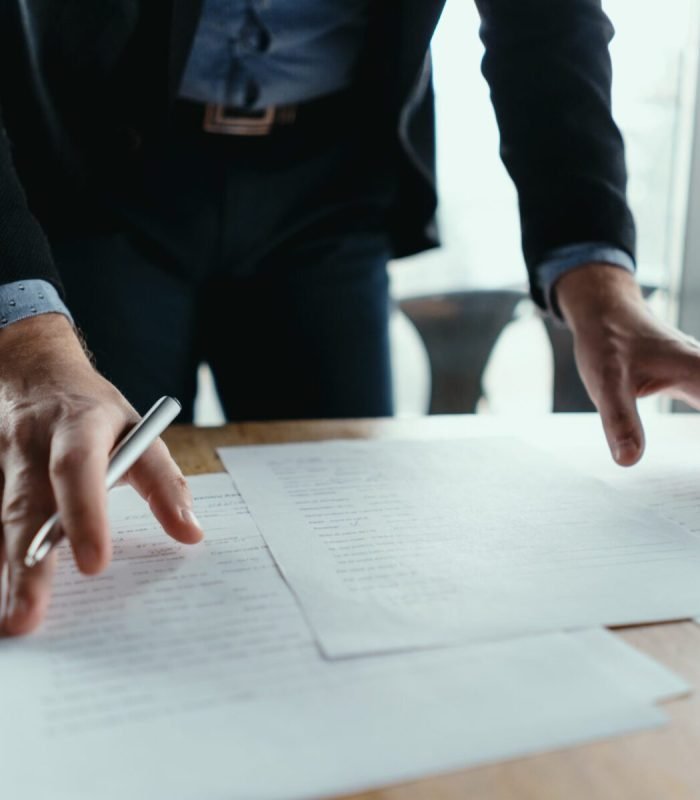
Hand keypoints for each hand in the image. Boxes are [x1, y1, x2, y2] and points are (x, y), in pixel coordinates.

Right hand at [0, 314, 202, 635]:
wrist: (34, 373)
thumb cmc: (94, 413)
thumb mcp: (138, 431)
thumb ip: (164, 482)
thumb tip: (191, 534)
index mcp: (76, 426)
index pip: (77, 469)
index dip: (84, 514)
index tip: (95, 564)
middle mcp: (28, 444)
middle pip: (24, 506)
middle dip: (27, 564)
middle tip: (28, 617)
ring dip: (1, 569)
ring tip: (11, 619)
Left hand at [555, 264, 699, 465]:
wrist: (603, 310)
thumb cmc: (606, 341)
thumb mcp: (606, 384)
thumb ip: (619, 422)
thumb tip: (628, 459)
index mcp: (698, 372)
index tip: (699, 477)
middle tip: (695, 478)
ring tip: (695, 473)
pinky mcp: (694, 377)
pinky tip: (696, 434)